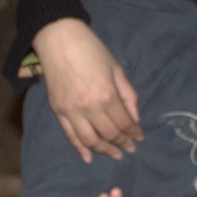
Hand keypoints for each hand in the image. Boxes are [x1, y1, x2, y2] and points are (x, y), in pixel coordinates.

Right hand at [33, 19, 142, 161]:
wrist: (59, 39)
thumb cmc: (92, 50)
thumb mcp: (117, 68)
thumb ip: (128, 95)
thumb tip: (134, 119)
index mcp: (107, 95)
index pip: (124, 123)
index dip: (134, 133)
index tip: (139, 137)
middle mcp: (89, 108)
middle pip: (109, 134)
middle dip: (122, 143)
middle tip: (130, 149)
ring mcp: (71, 111)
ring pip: (89, 140)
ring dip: (104, 150)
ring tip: (114, 155)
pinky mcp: (57, 111)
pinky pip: (69, 135)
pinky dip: (79, 148)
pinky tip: (89, 157)